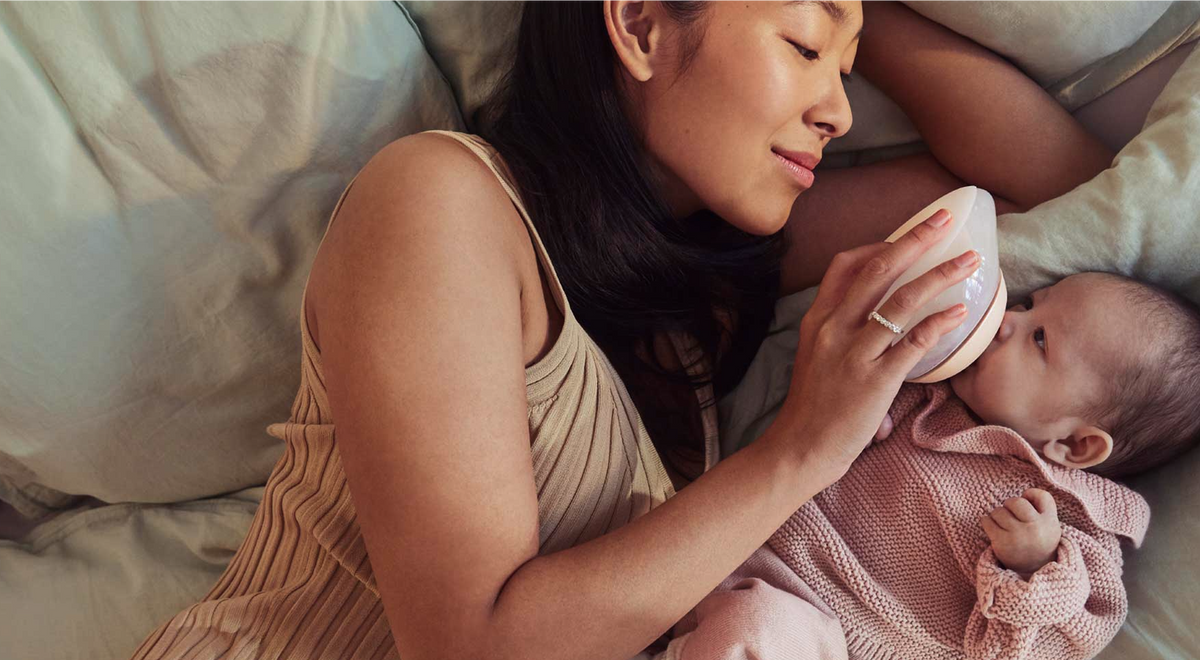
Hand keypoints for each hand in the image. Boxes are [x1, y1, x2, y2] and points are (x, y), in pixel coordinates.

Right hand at [769, 208, 978, 481]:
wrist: (799, 448)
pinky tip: (961, 312)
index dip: (879, 244)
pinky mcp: (875, 379)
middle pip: (879, 269)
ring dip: (941, 275)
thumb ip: (840, 332)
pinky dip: (940, 323)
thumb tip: (876, 317)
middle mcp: (834, 328)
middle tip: (944, 221)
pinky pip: (914, 341)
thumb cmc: (812, 408)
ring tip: (969, 262)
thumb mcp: (815, 356)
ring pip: (903, 300)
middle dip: (916, 240)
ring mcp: (854, 352)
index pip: (846, 264)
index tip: (907, 238)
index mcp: (818, 319)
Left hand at [980, 488, 1061, 575]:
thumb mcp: (1049, 524)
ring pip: (998, 511)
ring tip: (1004, 524)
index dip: (1032, 495)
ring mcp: (1018, 536)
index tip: (1028, 502)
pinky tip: (993, 528)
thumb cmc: (1038, 540)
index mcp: (1050, 521)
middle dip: (1010, 504)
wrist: (1033, 569)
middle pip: (1016, 502)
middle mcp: (1035, 528)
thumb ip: (1041, 506)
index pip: (1042, 496)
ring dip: (997, 515)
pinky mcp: (1002, 543)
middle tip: (1011, 513)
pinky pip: (986, 521)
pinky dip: (987, 522)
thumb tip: (1024, 493)